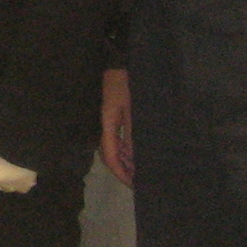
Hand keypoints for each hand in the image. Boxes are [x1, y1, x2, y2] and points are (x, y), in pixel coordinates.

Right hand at [99, 67, 132, 185]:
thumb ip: (134, 131)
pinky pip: (118, 139)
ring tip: (140, 173)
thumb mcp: (134, 107)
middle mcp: (106, 125)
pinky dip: (127, 150)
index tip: (133, 185)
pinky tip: (137, 155)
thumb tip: (137, 156)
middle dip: (123, 171)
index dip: (121, 172)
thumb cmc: (128, 82)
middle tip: (139, 184)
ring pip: (114, 148)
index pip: (110, 155)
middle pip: (109, 155)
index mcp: (108, 123)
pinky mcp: (115, 117)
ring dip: (125, 161)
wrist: (119, 61)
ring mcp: (109, 121)